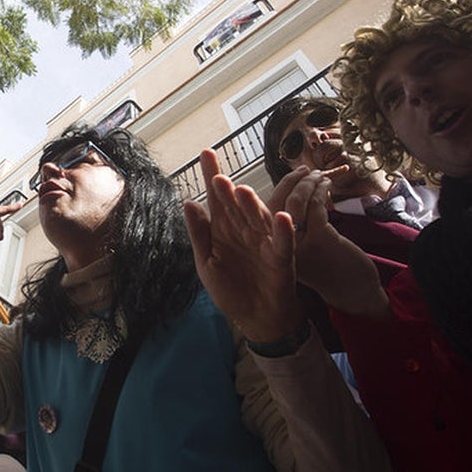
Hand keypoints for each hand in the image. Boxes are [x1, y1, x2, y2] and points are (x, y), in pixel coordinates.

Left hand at [184, 149, 301, 343]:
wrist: (257, 318)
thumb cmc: (232, 289)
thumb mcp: (206, 263)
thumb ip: (199, 234)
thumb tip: (188, 202)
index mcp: (224, 229)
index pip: (217, 198)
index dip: (212, 176)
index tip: (205, 153)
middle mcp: (244, 229)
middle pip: (236, 205)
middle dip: (228, 190)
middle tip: (217, 175)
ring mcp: (264, 241)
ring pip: (257, 219)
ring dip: (251, 205)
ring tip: (242, 190)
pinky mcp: (281, 258)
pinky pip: (282, 242)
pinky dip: (282, 231)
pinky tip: (280, 216)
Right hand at [268, 166, 389, 317]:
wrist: (351, 290)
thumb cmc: (326, 263)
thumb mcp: (300, 246)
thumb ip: (289, 226)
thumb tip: (289, 192)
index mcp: (270, 249)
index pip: (256, 214)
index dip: (264, 193)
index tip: (286, 176)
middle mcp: (278, 248)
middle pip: (271, 205)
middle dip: (287, 180)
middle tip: (303, 170)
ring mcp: (299, 244)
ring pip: (294, 202)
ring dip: (305, 182)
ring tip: (316, 174)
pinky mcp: (320, 239)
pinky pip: (315, 205)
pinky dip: (320, 189)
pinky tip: (326, 184)